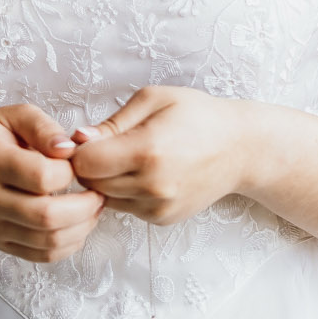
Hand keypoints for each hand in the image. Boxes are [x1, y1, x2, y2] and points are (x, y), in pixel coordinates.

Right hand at [0, 104, 104, 263]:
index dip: (71, 172)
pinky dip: (69, 244)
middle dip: (85, 207)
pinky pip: (42, 256)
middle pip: (45, 216)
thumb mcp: (13, 117)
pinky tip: (78, 225)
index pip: (41, 177)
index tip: (78, 163)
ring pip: (47, 241)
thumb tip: (69, 150)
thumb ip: (43, 127)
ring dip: (82, 227)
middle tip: (98, 193)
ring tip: (93, 208)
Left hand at [67, 86, 256, 226]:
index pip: (85, 163)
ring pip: (105, 199)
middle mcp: (152, 185)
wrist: (240, 148)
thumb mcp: (154, 99)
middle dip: (91, 165)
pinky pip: (125, 208)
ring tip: (127, 158)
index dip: (79, 150)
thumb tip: (77, 139)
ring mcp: (158, 207)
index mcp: (147, 150)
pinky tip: (143, 173)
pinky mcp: (162, 219)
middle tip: (106, 146)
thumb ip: (112, 122)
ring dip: (106, 181)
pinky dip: (125, 192)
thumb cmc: (198, 115)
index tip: (90, 138)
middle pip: (91, 184)